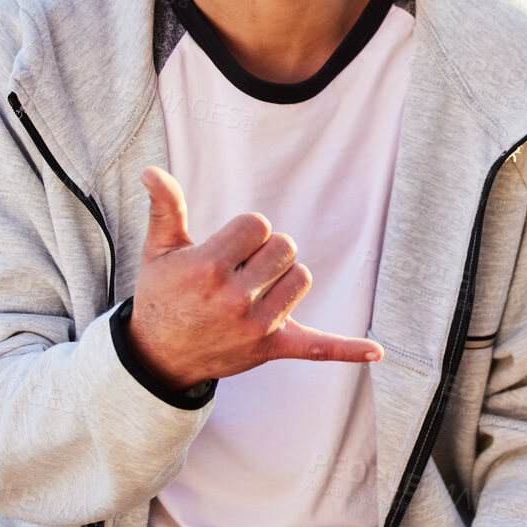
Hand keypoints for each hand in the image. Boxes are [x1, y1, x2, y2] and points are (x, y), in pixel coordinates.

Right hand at [126, 165, 382, 391]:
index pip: (259, 224)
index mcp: (208, 268)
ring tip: (254, 290)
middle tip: (239, 269)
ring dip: (284, 278)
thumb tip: (152, 170)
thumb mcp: (158, 251)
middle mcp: (235, 299)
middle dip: (266, 251)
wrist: (160, 357)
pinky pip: (318, 348)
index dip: (247, 230)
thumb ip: (165, 208)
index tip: (229, 246)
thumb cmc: (162, 295)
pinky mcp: (272, 348)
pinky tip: (374, 351)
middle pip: (285, 247)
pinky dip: (347, 349)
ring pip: (301, 278)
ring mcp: (256, 326)